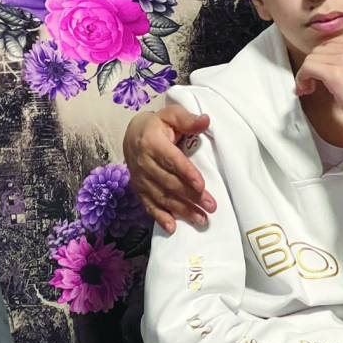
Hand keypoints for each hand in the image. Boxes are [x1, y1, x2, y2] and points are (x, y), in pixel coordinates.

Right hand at [123, 104, 215, 233]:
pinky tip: (172, 228)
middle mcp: (143, 162)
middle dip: (191, 197)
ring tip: (200, 219)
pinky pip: (149, 205)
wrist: (131, 134)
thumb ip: (188, 119)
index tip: (201, 185)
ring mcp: (140, 178)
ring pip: (162, 197)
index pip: (171, 160)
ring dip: (181, 210)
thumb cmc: (158, 124)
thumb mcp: (171, 114)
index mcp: (152, 142)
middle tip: (211, 207)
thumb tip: (206, 120)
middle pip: (169, 182)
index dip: (186, 173)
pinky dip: (160, 217)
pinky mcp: (139, 189)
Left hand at [294, 40, 342, 122]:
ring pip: (312, 58)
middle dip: (312, 67)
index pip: (332, 46)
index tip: (319, 75)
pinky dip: (301, 78)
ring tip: (308, 88)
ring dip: (305, 74)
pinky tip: (305, 89)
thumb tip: (326, 63)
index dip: (322, 61)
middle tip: (310, 83)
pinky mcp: (335, 73)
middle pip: (320, 50)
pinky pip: (308, 67)